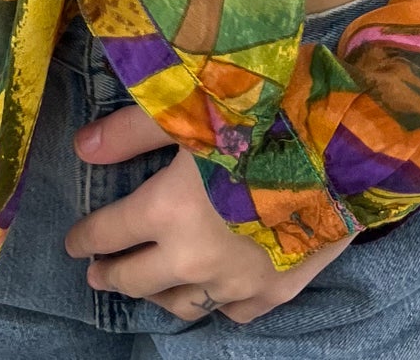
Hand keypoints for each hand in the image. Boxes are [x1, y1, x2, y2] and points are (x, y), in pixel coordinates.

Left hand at [64, 103, 351, 325]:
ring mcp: (237, 282)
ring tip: (145, 285)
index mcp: (168, 211)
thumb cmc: (265, 113)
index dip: (86, 238)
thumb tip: (81, 148)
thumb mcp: (189, 108)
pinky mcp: (276, 291)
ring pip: (181, 305)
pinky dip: (213, 302)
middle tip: (97, 272)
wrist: (346, 144)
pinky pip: (232, 312)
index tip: (73, 242)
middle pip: (137, 280)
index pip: (109, 233)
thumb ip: (130, 132)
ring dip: (156, 294)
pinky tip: (208, 291)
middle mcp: (196, 257)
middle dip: (111, 274)